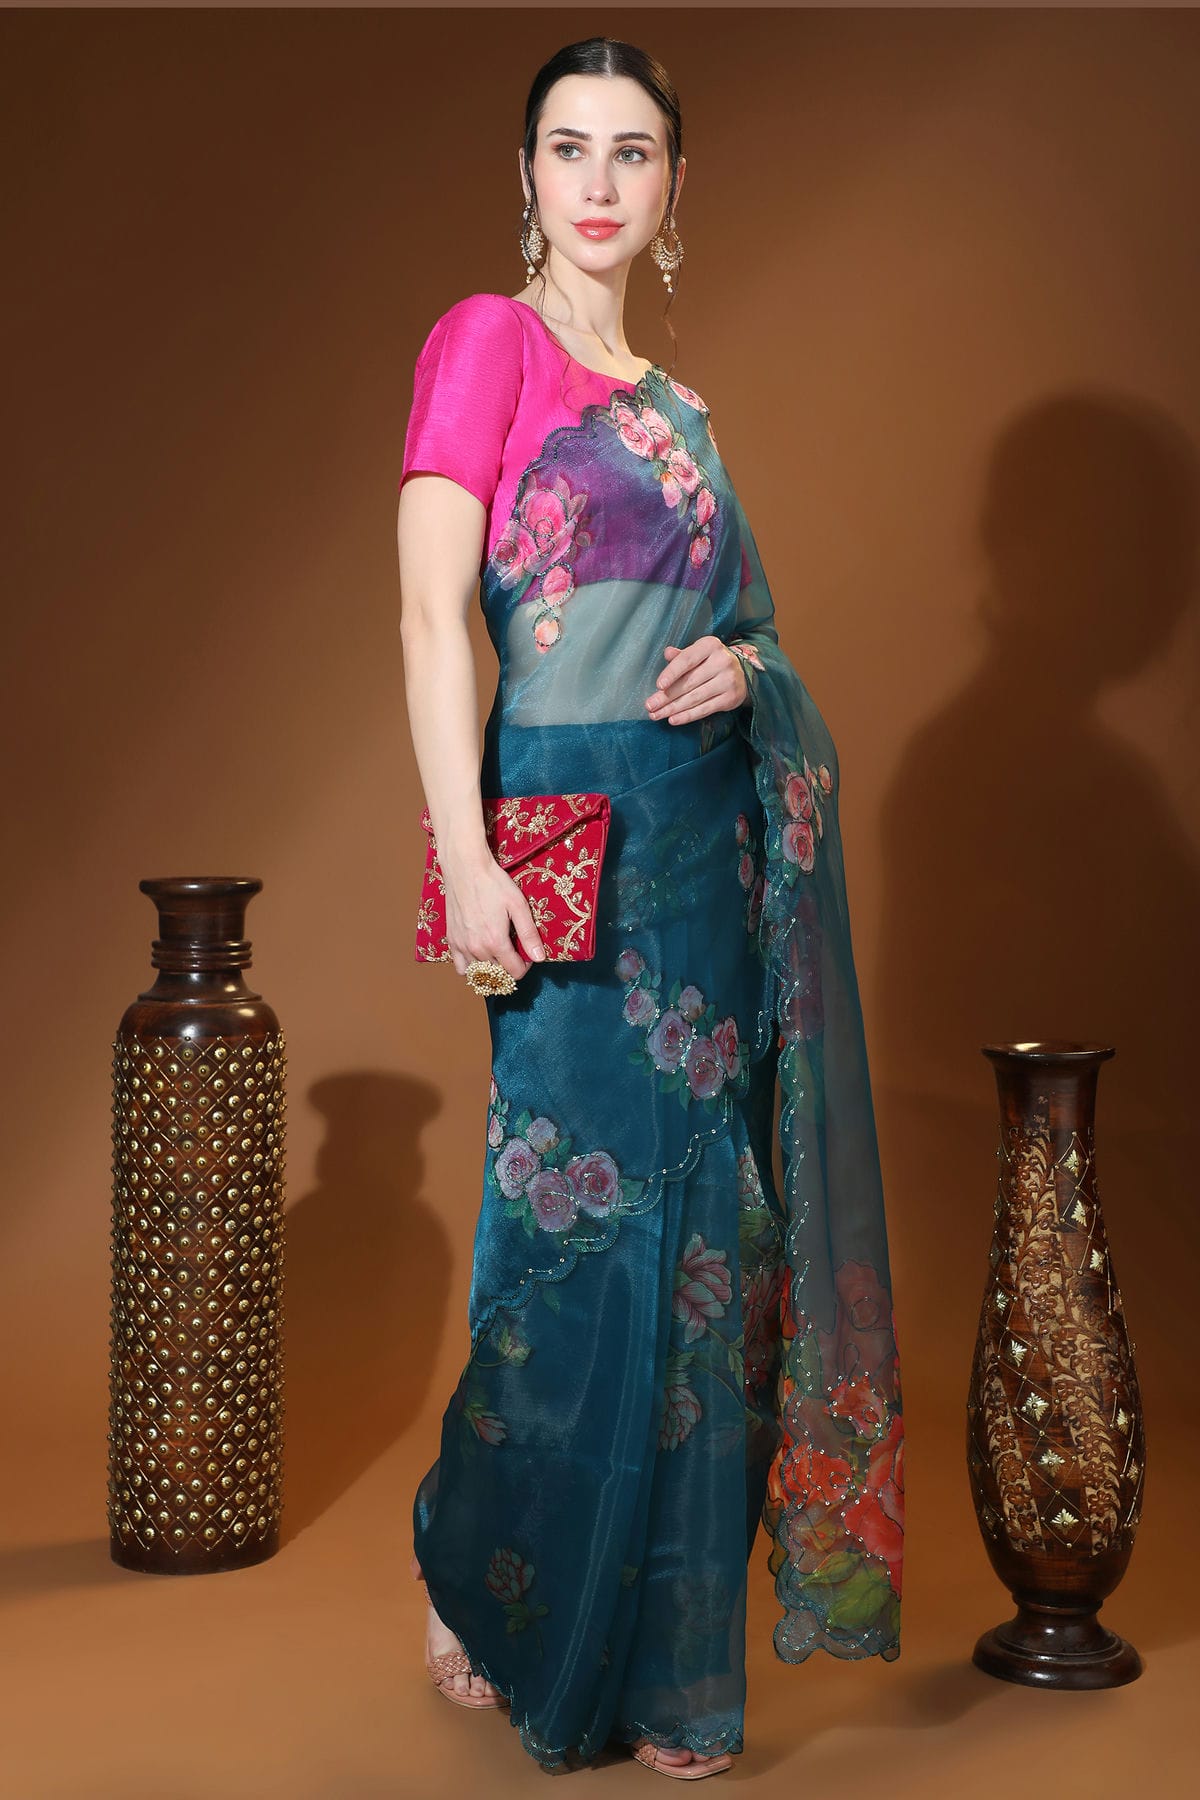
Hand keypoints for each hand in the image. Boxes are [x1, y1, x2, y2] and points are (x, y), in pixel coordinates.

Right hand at [442, 848, 546, 981]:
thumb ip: (529, 934)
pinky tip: (479, 955)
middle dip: (509, 966)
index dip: (525, 966)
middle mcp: (477, 948)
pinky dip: (471, 967)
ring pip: (480, 973)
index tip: (526, 954)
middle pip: (498, 974)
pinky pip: (461, 967)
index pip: (514, 972)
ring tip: (497, 953)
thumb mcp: (518, 906)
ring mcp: (462, 945)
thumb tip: (539, 958)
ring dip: (491, 968)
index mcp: (495, 942)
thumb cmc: (493, 883)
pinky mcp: (452, 940)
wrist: (465, 868)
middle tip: (514, 950)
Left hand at [644, 636, 745, 724]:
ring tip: (656, 714)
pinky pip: (705, 709)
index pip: (687, 660)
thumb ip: (681, 655)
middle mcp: (722, 661)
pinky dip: (687, 716)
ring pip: (695, 698)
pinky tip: (673, 719)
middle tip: (650, 706)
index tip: (658, 686)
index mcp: (710, 645)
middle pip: (689, 682)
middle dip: (666, 696)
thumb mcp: (698, 653)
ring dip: (673, 709)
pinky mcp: (731, 698)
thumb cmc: (711, 662)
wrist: (742, 674)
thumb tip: (667, 653)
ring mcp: (728, 681)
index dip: (671, 673)